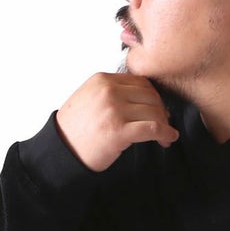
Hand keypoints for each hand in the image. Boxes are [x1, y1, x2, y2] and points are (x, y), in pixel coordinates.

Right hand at [56, 72, 179, 171]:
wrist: (61, 150)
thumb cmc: (76, 129)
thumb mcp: (90, 98)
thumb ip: (112, 92)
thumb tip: (143, 97)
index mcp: (102, 79)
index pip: (140, 82)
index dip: (154, 97)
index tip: (158, 109)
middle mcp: (109, 91)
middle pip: (150, 96)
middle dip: (161, 111)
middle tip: (164, 123)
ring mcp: (114, 110)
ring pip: (154, 111)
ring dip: (164, 124)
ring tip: (165, 136)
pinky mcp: (119, 130)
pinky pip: (152, 128)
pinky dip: (165, 133)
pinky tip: (168, 139)